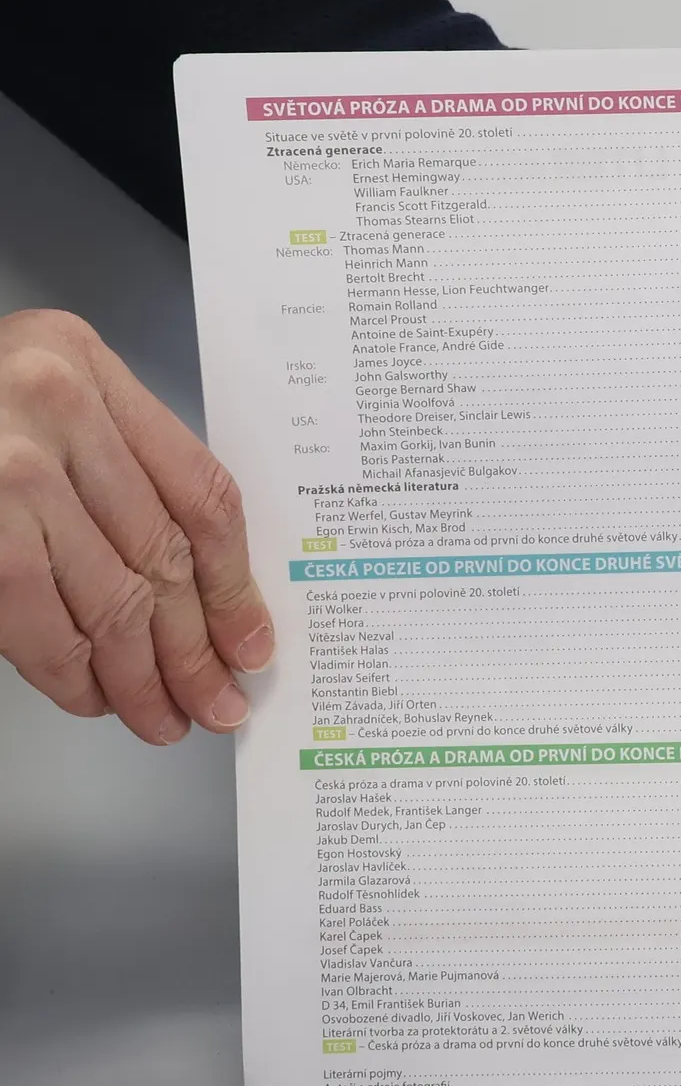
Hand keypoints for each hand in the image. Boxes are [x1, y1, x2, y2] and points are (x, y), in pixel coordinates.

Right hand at [0, 309, 273, 742]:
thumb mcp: (43, 401)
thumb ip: (116, 466)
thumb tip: (200, 593)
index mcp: (87, 368)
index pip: (199, 492)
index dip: (235, 583)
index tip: (251, 642)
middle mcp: (53, 408)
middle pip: (162, 556)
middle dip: (195, 649)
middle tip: (217, 703)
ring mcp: (7, 471)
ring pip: (111, 600)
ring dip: (141, 677)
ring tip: (162, 718)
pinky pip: (40, 623)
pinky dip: (72, 673)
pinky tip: (94, 696)